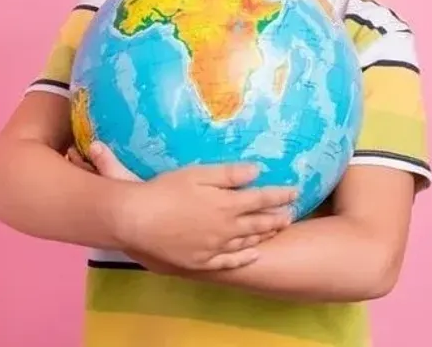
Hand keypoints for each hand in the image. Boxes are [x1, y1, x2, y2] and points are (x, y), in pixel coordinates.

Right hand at [66, 142, 294, 270]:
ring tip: (278, 230)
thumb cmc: (165, 191)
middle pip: (258, 222)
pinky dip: (244, 257)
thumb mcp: (197, 174)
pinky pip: (229, 261)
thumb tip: (257, 170)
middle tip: (293, 214)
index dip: (280, 194)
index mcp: (226, 204)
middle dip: (277, 216)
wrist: (137, 220)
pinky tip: (253, 254)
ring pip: (247, 242)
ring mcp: (214, 248)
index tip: (295, 191)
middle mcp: (226, 229)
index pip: (261, 198)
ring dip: (265, 235)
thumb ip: (229, 174)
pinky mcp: (201, 262)